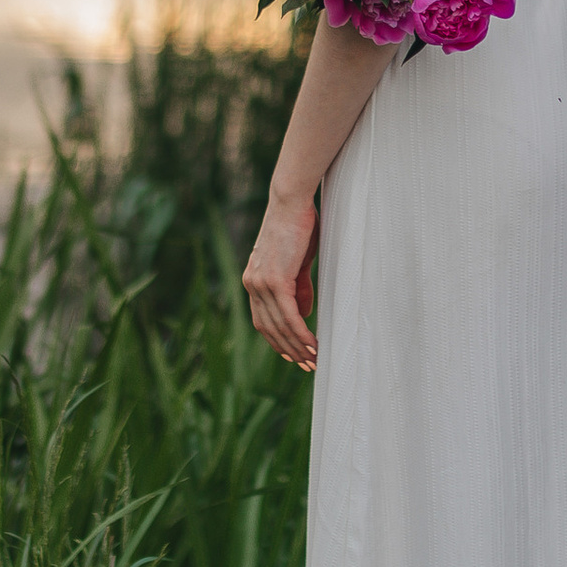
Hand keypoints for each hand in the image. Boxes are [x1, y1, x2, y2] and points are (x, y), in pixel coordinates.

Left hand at [242, 195, 319, 369]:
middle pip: (269, 328)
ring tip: (314, 360)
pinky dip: (300, 333)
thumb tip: (302, 314)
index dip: (278, 340)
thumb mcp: (298, 262)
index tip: (293, 355)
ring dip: (298, 346)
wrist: (291, 201)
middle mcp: (252, 284)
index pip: (262, 320)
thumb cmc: (298, 226)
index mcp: (253, 280)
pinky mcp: (274, 280)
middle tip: (308, 365)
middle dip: (289, 350)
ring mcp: (261, 283)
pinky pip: (288, 316)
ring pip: (279, 326)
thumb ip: (298, 288)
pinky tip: (313, 345)